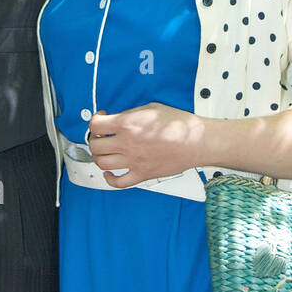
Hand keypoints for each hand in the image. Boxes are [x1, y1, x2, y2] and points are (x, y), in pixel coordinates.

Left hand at [88, 105, 202, 186]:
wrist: (196, 141)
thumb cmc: (178, 123)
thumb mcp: (151, 108)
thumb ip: (131, 114)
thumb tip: (119, 119)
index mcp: (127, 124)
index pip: (96, 125)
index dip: (95, 120)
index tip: (101, 119)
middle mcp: (127, 144)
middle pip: (95, 145)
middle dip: (95, 138)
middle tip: (102, 135)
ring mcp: (133, 161)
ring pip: (102, 163)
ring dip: (99, 156)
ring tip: (105, 151)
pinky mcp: (142, 174)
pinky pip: (118, 183)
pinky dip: (109, 179)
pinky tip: (110, 172)